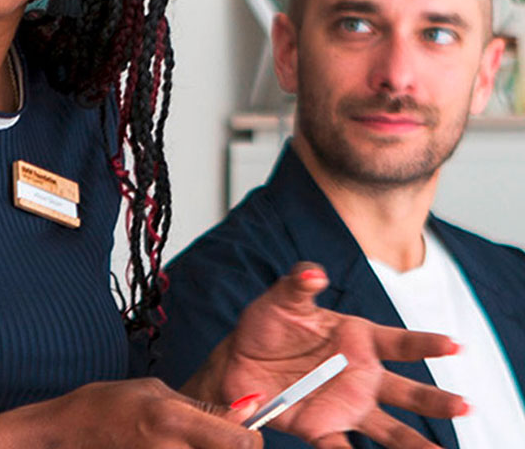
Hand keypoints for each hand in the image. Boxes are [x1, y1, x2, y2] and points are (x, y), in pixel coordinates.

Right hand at [37, 378, 264, 447]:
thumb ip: (204, 407)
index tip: (244, 431)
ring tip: (186, 441)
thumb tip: (249, 408)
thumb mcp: (158, 391)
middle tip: (211, 437)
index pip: (241, 443)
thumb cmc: (111, 406)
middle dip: (228, 448)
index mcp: (174, 421)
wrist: (68, 435)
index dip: (250, 438)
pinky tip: (173, 448)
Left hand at [182, 263, 466, 448]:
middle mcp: (361, 375)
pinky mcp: (323, 427)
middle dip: (436, 400)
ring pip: (388, 429)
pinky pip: (342, 448)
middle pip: (407, 391)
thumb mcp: (283, 298)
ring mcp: (346, 404)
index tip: (455, 345)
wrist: (239, 359)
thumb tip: (314, 274)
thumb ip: (299, 283)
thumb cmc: (268, 323)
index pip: (399, 342)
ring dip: (413, 443)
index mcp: (358, 339)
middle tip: (465, 406)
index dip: (427, 343)